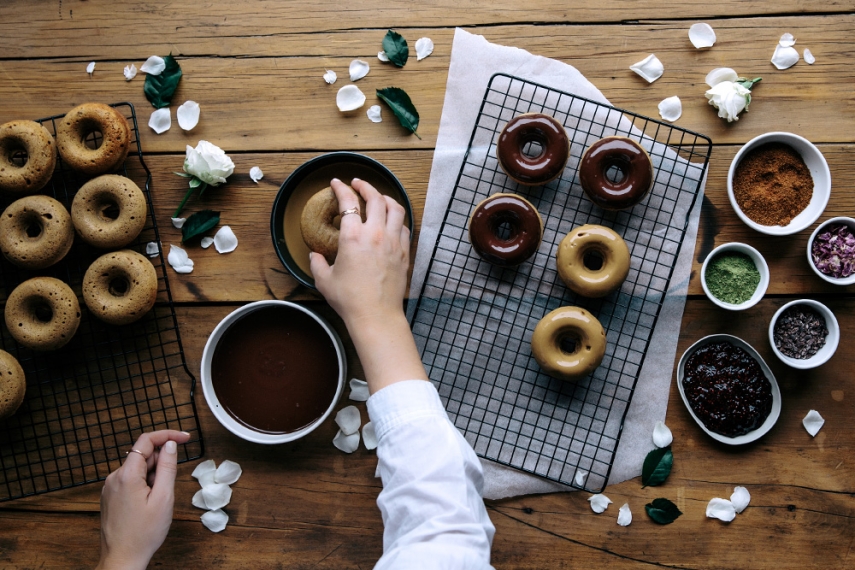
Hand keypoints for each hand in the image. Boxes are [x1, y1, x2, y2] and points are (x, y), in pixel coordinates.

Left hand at [96, 430, 190, 569]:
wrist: (122, 559)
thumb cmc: (143, 534)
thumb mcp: (164, 498)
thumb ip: (168, 467)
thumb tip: (170, 445)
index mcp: (127, 475)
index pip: (146, 441)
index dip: (167, 435)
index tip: (185, 438)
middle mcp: (114, 477)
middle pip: (143, 455)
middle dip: (161, 463)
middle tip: (170, 487)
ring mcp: (110, 487)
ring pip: (139, 468)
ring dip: (154, 476)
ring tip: (158, 501)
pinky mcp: (111, 496)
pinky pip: (132, 480)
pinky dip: (145, 484)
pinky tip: (150, 503)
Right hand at [311, 178, 409, 329]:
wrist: (376, 315)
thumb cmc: (350, 300)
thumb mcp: (324, 280)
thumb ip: (316, 264)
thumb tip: (314, 256)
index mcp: (353, 237)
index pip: (348, 202)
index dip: (341, 188)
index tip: (337, 183)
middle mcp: (376, 234)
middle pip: (375, 198)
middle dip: (366, 186)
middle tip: (358, 183)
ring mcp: (393, 242)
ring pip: (395, 208)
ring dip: (386, 198)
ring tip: (378, 197)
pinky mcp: (404, 253)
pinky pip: (404, 226)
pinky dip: (397, 218)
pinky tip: (392, 220)